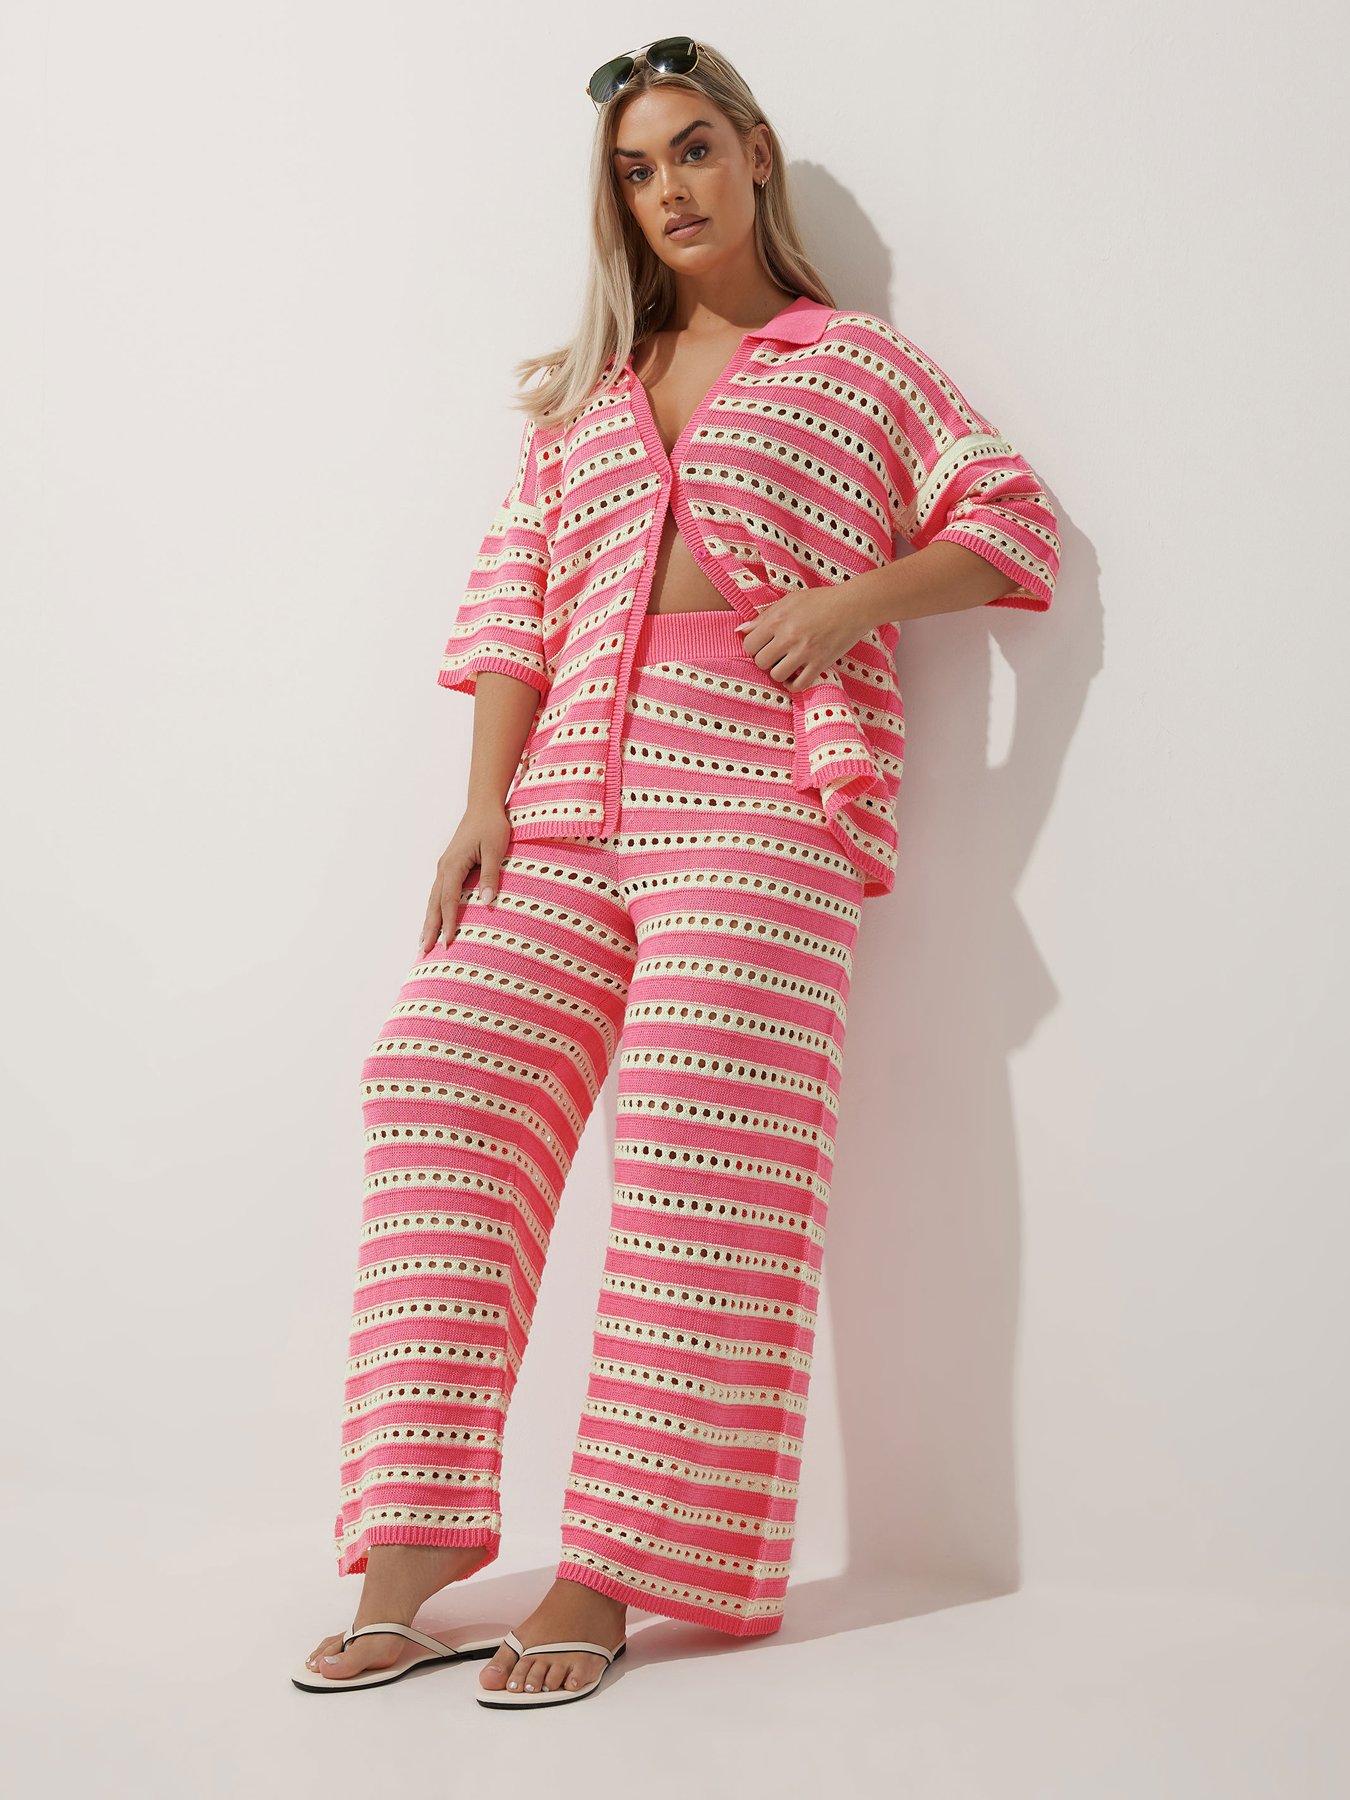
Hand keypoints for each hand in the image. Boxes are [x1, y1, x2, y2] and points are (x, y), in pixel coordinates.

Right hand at [418, 801, 511, 955]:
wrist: (483, 806)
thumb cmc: (492, 825)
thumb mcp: (496, 848)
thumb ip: (492, 874)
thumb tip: (488, 902)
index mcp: (453, 864)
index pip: (449, 900)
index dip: (449, 922)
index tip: (448, 942)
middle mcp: (444, 868)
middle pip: (434, 904)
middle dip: (429, 929)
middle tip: (423, 952)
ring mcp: (444, 868)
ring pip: (433, 900)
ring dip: (428, 922)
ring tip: (423, 944)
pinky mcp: (449, 867)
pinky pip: (438, 894)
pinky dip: (434, 910)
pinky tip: (434, 921)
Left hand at [733, 587, 867, 690]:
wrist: (854, 605)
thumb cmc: (821, 600)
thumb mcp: (789, 601)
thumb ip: (764, 616)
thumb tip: (740, 630)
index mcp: (778, 619)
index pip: (749, 645)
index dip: (753, 648)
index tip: (763, 646)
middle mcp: (788, 637)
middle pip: (760, 662)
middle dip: (765, 660)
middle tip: (776, 655)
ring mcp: (804, 652)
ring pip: (776, 675)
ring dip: (779, 672)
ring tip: (787, 665)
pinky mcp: (820, 663)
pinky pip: (798, 685)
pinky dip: (794, 684)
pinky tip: (796, 676)